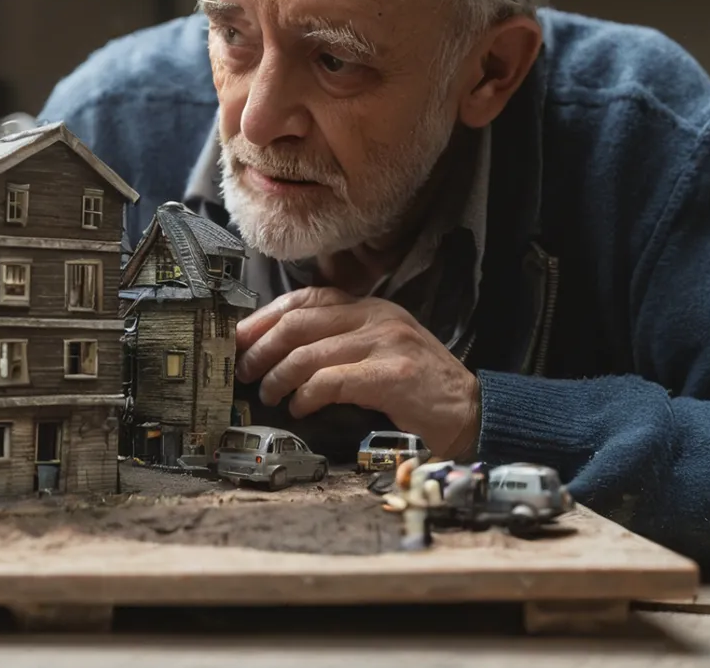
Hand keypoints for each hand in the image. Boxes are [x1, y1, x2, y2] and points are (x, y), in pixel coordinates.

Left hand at [234, 286, 480, 458]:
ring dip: (279, 377)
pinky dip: (306, 395)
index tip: (239, 339)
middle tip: (246, 372)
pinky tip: (299, 407)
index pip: (305, 299)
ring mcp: (387, 343)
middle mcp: (376, 316)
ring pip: (310, 353)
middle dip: (263, 348)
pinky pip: (333, 380)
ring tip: (270, 394)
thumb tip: (279, 352)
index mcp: (370, 307)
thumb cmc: (417, 388)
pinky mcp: (393, 374)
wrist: (471, 411)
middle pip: (299, 322)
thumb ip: (338, 343)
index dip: (265, 318)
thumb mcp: (377, 351)